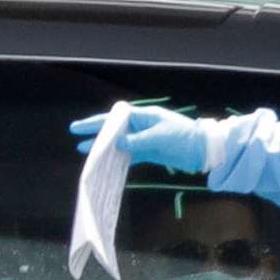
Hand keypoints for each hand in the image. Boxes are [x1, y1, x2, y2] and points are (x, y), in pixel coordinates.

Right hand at [70, 103, 210, 173]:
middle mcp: (141, 126)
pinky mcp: (149, 152)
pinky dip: (118, 159)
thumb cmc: (183, 136)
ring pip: (119, 144)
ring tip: (87, 153)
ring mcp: (144, 140)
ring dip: (105, 149)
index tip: (79, 128)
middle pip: (114, 130)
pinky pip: (129, 155)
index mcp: (143, 116)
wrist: (202, 150)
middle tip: (77, 139)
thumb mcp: (159, 137)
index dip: (96, 123)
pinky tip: (107, 163)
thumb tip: (118, 145)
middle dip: (96, 135)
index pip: (114, 119)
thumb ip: (137, 141)